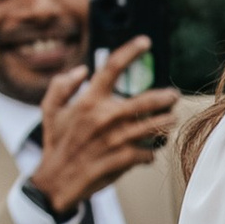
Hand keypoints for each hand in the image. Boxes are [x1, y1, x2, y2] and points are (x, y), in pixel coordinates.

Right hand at [25, 46, 173, 215]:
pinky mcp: (123, 159)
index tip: (145, 42)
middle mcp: (105, 116)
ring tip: (171, 119)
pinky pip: (148, 153)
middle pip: (146, 100)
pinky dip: (151, 153)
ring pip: (154, 126)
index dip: (131, 51)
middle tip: (173, 96)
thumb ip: (62, 85)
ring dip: (167, 123)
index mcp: (89, 100)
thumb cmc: (56, 142)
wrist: (57, 181)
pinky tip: (150, 152)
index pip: (112, 67)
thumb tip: (82, 70)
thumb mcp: (50, 110)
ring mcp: (116, 138)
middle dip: (166, 97)